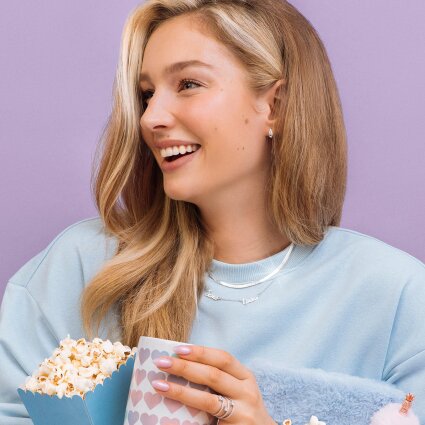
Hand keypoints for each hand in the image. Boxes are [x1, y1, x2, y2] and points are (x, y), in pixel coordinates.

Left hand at [151, 344, 275, 424]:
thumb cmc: (243, 409)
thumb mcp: (238, 389)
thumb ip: (218, 378)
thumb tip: (180, 363)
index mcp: (245, 377)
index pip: (223, 358)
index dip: (201, 352)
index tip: (178, 348)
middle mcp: (247, 393)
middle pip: (213, 376)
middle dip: (185, 367)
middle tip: (161, 362)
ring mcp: (242, 414)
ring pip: (208, 400)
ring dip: (181, 392)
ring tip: (159, 385)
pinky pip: (205, 422)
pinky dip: (185, 418)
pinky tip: (167, 419)